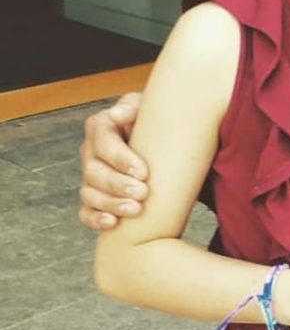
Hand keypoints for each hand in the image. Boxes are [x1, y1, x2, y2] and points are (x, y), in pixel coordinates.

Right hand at [78, 93, 148, 230]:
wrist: (163, 141)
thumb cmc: (156, 121)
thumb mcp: (149, 106)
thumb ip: (134, 106)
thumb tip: (118, 114)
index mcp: (101, 127)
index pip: (103, 143)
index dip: (120, 159)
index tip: (143, 172)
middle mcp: (91, 152)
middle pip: (94, 172)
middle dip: (118, 185)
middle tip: (143, 193)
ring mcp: (90, 177)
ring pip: (89, 194)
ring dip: (111, 204)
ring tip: (136, 210)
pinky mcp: (95, 197)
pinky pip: (86, 212)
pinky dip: (95, 219)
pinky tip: (112, 223)